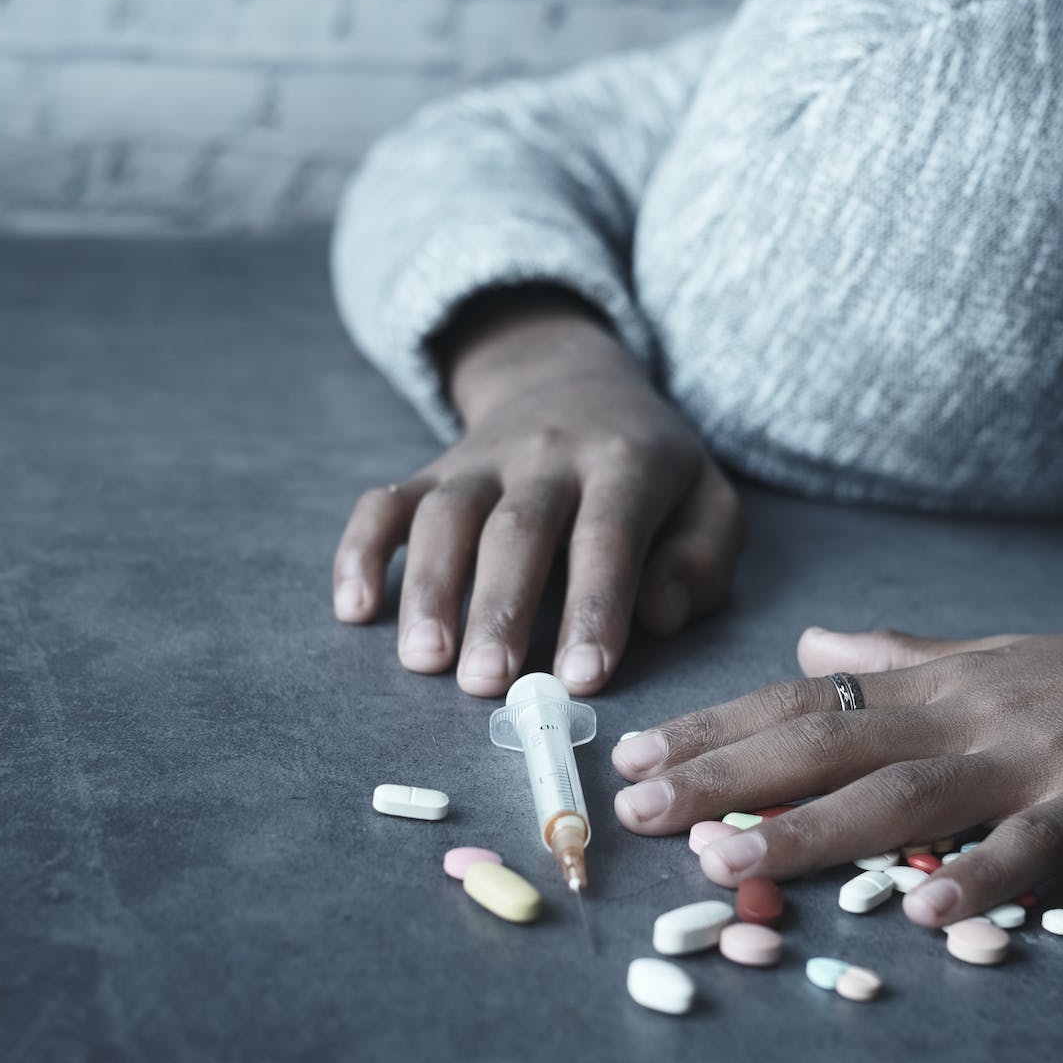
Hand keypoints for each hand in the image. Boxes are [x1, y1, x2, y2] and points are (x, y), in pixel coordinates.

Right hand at [332, 287, 742, 696]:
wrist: (572, 379)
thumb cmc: (650, 470)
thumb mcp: (708, 499)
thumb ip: (703, 559)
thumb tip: (661, 614)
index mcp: (624, 462)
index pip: (606, 535)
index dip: (594, 607)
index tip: (581, 678)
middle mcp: (546, 454)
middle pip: (517, 529)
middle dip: (500, 609)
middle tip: (488, 683)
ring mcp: (480, 460)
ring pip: (446, 517)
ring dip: (429, 589)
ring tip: (423, 660)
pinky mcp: (431, 471)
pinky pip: (384, 504)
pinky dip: (360, 552)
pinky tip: (353, 609)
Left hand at [611, 621, 1062, 924]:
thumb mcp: (1004, 654)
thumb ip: (903, 655)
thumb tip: (815, 640)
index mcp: (946, 680)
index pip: (807, 697)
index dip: (717, 726)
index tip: (635, 752)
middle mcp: (974, 709)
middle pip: (830, 739)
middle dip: (725, 774)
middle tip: (636, 807)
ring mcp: (1039, 755)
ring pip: (906, 792)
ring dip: (811, 827)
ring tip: (728, 859)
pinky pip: (1034, 846)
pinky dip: (975, 874)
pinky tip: (918, 909)